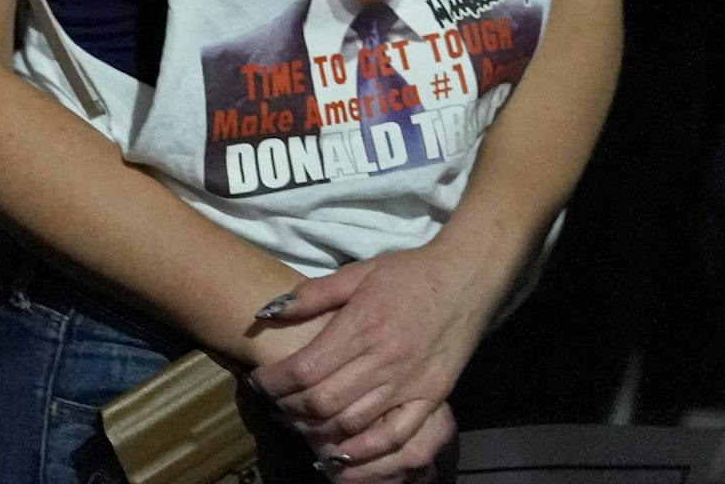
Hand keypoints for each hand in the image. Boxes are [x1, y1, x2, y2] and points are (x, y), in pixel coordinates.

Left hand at [248, 245, 503, 467]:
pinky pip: (395, 435)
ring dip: (318, 431)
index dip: (273, 382)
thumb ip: (312, 295)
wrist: (467, 278)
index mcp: (363, 324)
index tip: (258, 381)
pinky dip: (365, 450)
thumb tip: (267, 313)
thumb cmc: (410, 273)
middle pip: (322, 402)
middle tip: (275, 404)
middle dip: (289, 409)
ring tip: (300, 423)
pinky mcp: (431, 397)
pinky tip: (343, 451)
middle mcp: (385, 357)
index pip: (304, 368)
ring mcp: (410, 382)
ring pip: (352, 423)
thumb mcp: (358, 273)